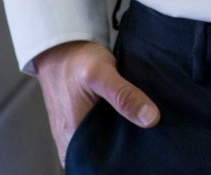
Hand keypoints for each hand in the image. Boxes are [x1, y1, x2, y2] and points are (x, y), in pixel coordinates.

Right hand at [34, 39, 160, 162]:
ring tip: (140, 127)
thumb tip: (151, 119)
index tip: (142, 148)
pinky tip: (129, 120)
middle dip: (124, 149)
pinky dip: (115, 128)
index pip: (100, 164)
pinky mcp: (80, 123)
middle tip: (146, 136)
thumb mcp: (102, 72)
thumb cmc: (76, 60)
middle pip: (103, 156)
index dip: (123, 158)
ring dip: (120, 138)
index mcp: (73, 137)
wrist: (60, 47)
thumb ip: (124, 96)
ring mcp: (74, 133)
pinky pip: (100, 134)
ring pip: (103, 144)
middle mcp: (71, 141)